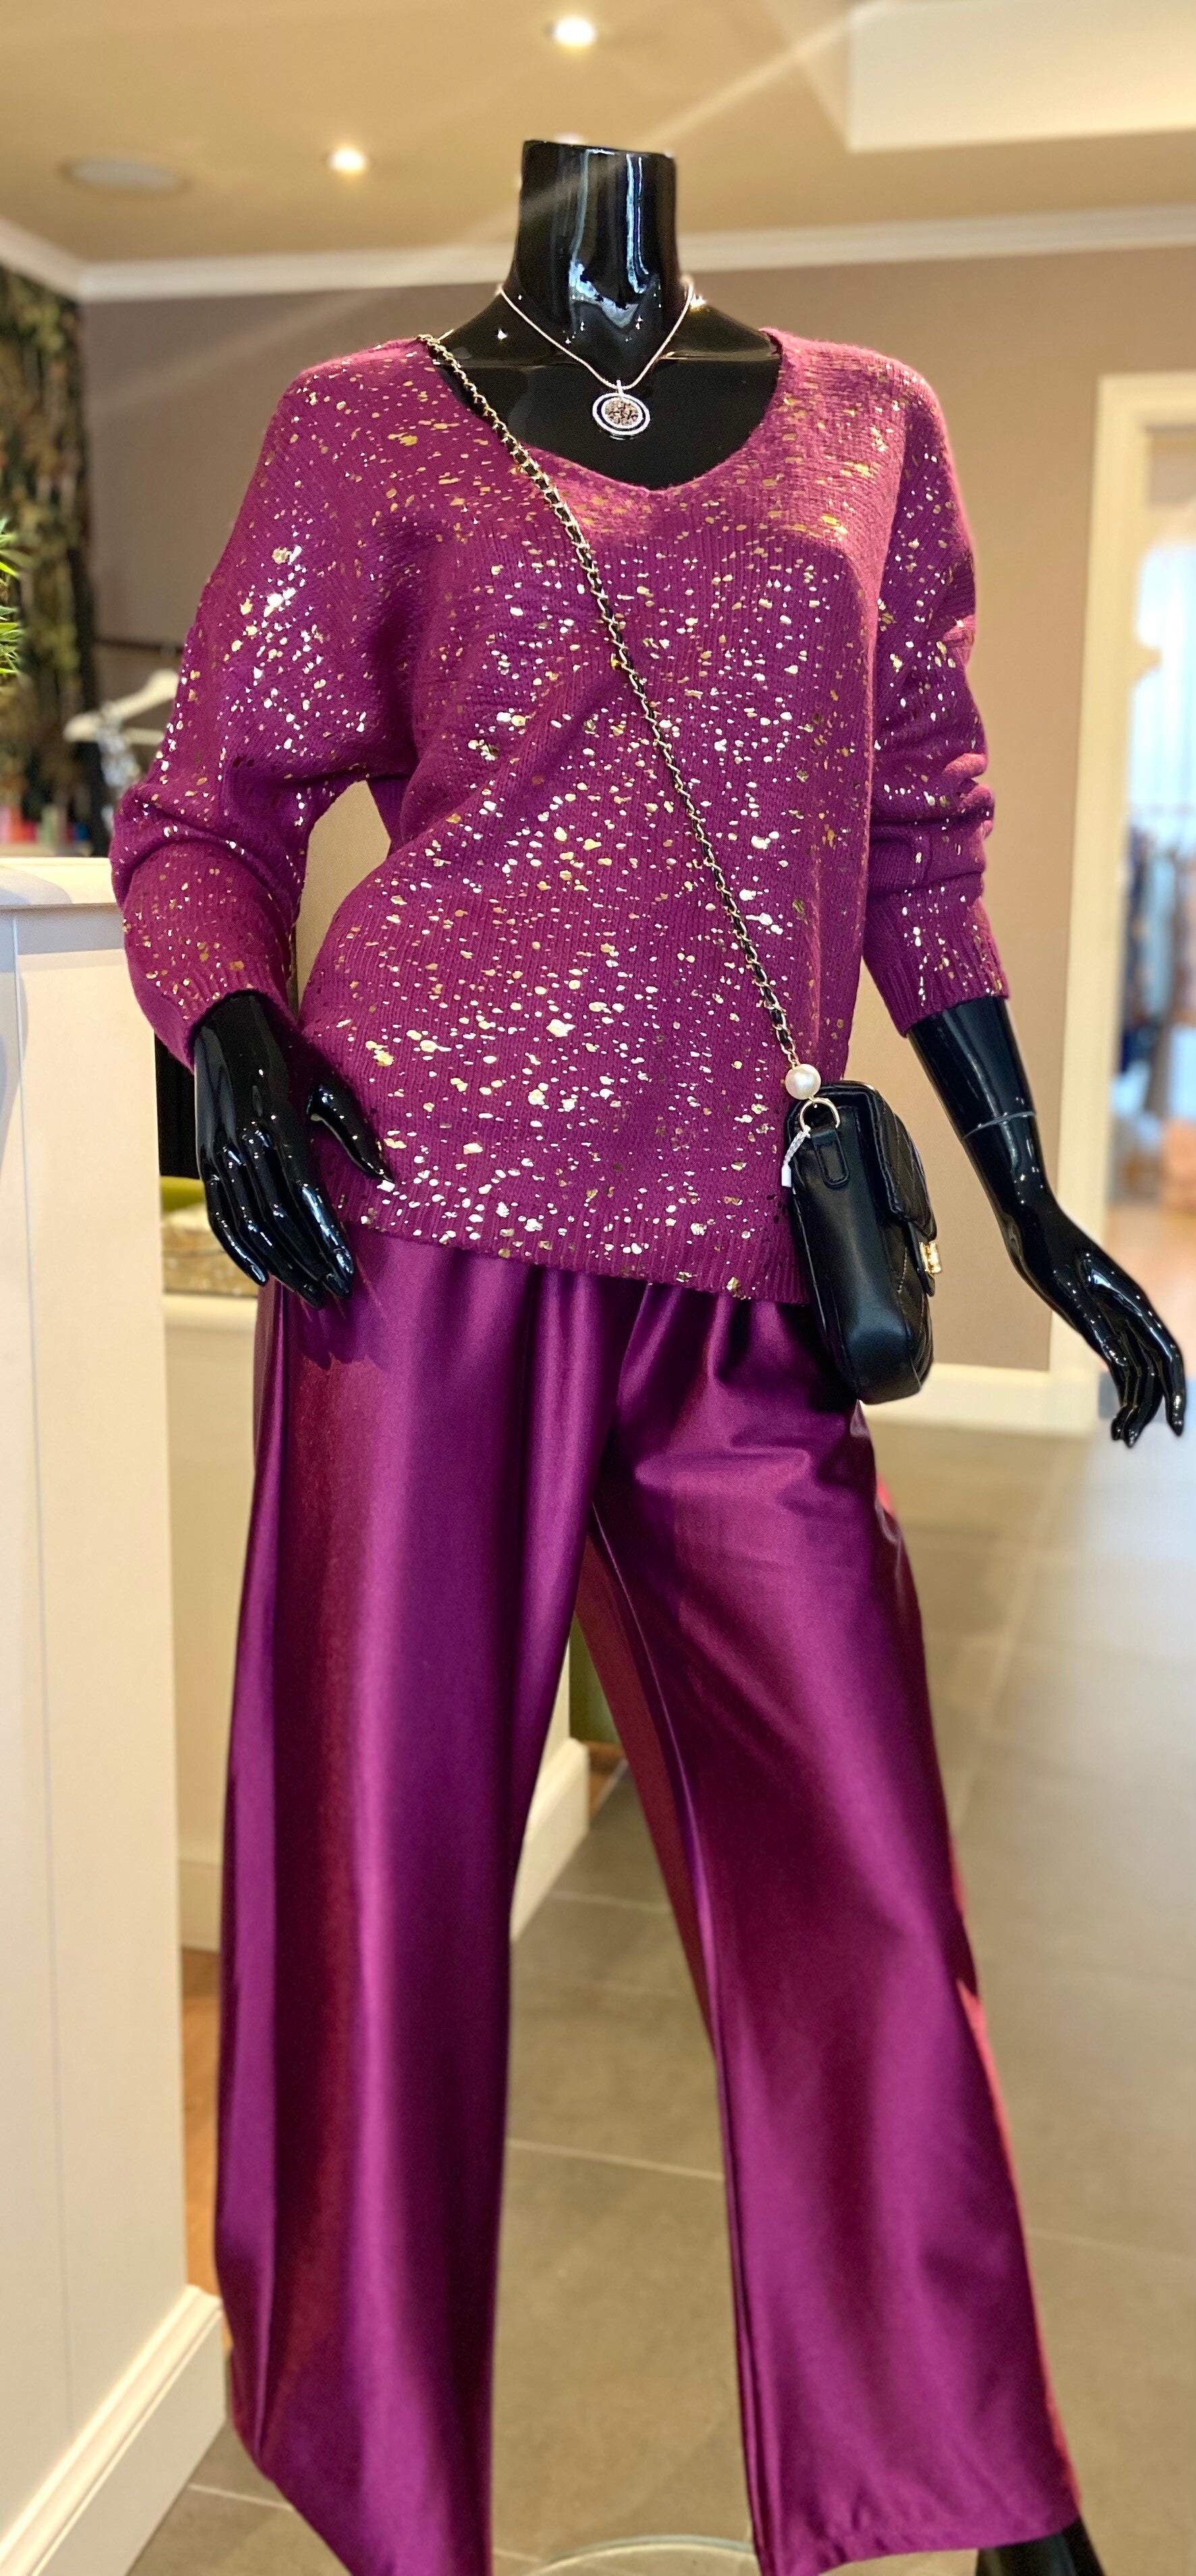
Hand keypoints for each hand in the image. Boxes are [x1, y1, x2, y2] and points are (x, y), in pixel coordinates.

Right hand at [193, 990, 382, 1303]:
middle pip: (279, 1219)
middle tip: (332, 1292)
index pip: (306, 1196)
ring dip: (280, 1264)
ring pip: (250, 1224)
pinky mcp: (206, 1160)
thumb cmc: (290, 1056)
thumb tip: (385, 1177)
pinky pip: (220, 1215)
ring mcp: (221, 1153)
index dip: (327, 1238)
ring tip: (307, 1290)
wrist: (227, 1028)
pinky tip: (262, 1275)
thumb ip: (356, 1132)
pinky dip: (239, 1249)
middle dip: (308, 1261)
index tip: (347, 1270)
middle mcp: (246, 1142)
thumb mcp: (330, 1084)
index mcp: (280, 1121)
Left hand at [998, 1183, 1185, 1446]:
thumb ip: (1094, 1323)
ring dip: (1132, 1403)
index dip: (1175, 1391)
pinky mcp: (1094, 1316)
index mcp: (1133, 1301)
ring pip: (1136, 1367)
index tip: (1177, 1427)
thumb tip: (1117, 1362)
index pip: (1167, 1354)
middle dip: (1150, 1408)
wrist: (1027, 1219)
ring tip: (1119, 1437)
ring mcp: (1114, 1314)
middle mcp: (1130, 1310)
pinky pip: (1117, 1357)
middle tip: (1130, 1442)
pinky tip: (1112, 1413)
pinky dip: (1118, 1386)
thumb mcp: (1066, 1288)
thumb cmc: (1045, 1246)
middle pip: (1154, 1368)